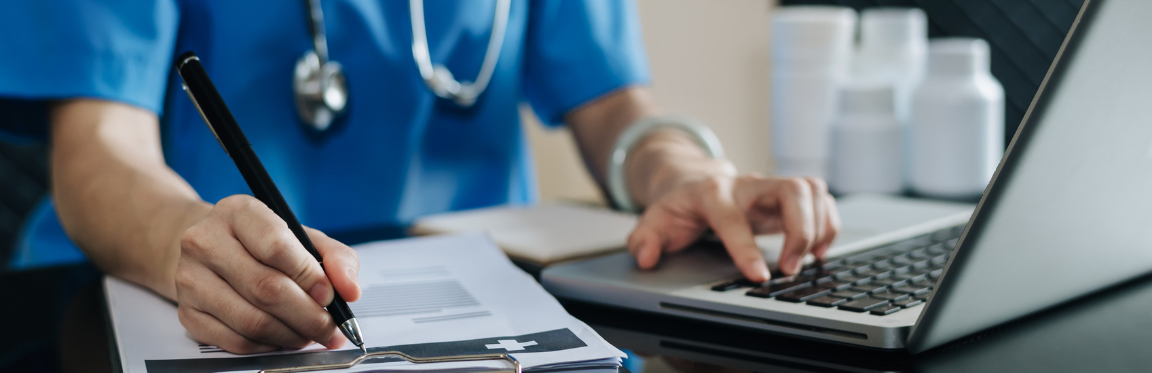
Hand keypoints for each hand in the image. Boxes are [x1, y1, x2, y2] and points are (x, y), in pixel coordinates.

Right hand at [175, 195, 361, 353]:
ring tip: (311, 334)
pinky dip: (268, 345)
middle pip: (266, 288)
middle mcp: (206, 241)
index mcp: (239, 212)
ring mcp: (191, 278)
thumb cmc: (261, 243)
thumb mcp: (302, 236)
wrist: (208, 249)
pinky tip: (283, 337)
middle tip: (330, 327)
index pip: (277, 246)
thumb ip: (335, 257)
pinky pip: (235, 341)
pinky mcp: (187, 312)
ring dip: (292, 335)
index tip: (330, 295)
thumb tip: (350, 289)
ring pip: (252, 320)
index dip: (310, 276)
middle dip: (308, 315)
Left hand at [627, 174, 839, 282]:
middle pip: (790, 189)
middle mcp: (747, 184)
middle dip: (800, 230)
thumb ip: (645, 238)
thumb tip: (645, 257)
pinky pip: (821, 199)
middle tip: (792, 268)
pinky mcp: (787, 196)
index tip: (760, 276)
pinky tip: (817, 251)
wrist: (693, 182)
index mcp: (712, 192)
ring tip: (808, 260)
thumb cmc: (678, 206)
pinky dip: (828, 224)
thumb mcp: (654, 220)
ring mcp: (770, 187)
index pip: (733, 216)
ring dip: (819, 226)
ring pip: (811, 189)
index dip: (747, 247)